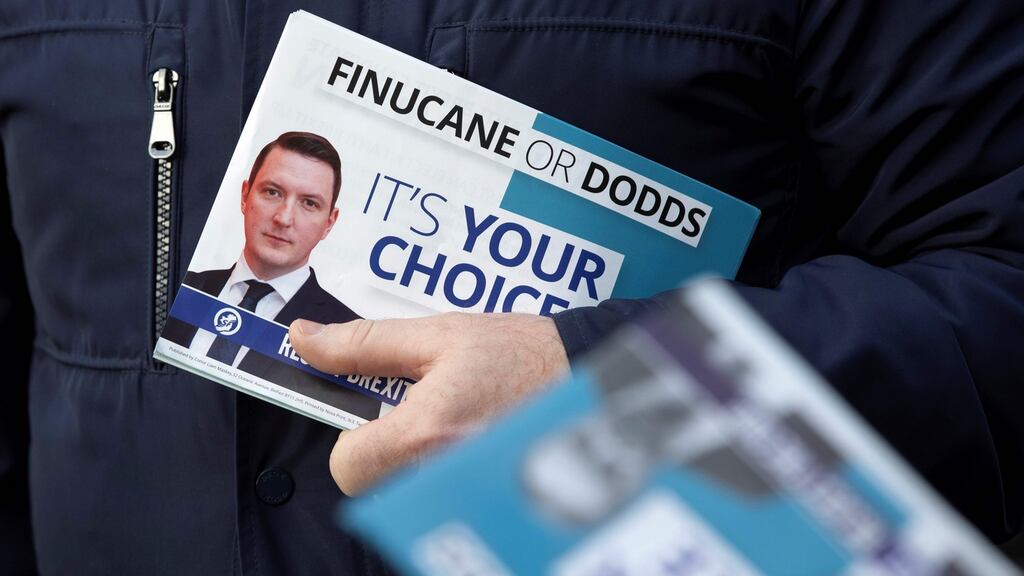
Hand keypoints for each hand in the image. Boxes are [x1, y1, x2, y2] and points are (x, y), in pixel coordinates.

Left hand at [288, 312, 569, 494]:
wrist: (586, 375)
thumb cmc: (518, 352)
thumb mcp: (436, 334)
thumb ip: (363, 342)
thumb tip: (305, 339)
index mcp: (425, 431)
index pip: (347, 466)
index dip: (350, 439)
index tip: (375, 416)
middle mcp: (444, 474)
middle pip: (374, 487)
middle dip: (384, 452)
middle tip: (419, 415)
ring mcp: (468, 494)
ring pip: (405, 495)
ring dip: (413, 464)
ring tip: (450, 425)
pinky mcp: (487, 502)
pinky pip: (436, 499)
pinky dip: (441, 476)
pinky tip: (468, 442)